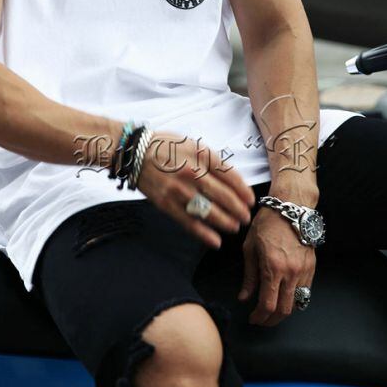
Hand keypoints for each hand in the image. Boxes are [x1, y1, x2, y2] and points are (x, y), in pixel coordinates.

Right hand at [137, 129, 255, 248]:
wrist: (135, 152)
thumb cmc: (166, 146)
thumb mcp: (192, 144)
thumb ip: (211, 161)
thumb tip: (232, 181)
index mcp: (201, 154)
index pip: (230, 175)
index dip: (244, 191)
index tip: (250, 201)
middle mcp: (192, 171)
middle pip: (224, 196)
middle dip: (239, 210)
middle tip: (246, 217)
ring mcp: (179, 189)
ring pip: (209, 211)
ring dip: (226, 222)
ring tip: (234, 227)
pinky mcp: (166, 203)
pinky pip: (189, 222)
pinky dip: (204, 234)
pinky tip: (216, 241)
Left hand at [237, 206, 315, 325]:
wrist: (291, 207)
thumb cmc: (267, 223)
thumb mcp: (250, 247)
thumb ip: (249, 276)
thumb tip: (244, 297)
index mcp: (273, 267)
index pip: (268, 305)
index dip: (259, 317)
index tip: (253, 318)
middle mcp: (291, 272)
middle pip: (284, 310)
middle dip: (271, 320)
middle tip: (261, 320)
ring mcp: (303, 271)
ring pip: (296, 303)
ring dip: (283, 311)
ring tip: (272, 311)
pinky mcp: (311, 267)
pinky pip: (305, 292)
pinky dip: (295, 299)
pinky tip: (284, 297)